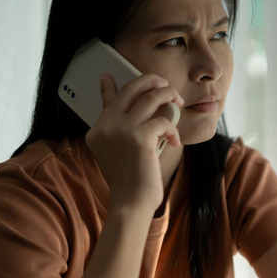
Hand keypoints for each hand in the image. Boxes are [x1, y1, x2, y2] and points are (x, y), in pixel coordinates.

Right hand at [85, 73, 183, 213]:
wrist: (131, 202)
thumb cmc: (130, 181)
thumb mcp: (119, 153)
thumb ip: (123, 132)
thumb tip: (142, 114)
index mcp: (98, 130)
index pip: (106, 100)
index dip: (108, 86)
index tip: (107, 75)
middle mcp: (106, 126)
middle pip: (132, 89)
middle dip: (153, 81)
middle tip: (166, 85)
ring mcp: (121, 129)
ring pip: (152, 96)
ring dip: (170, 95)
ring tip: (178, 103)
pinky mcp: (139, 136)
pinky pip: (164, 120)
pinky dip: (173, 129)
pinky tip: (174, 141)